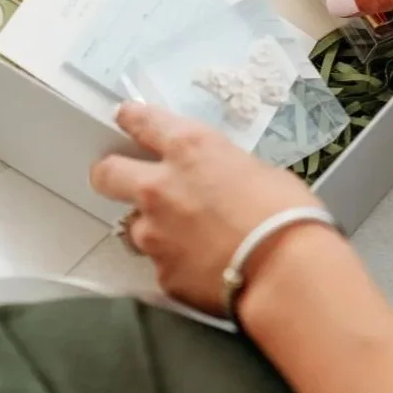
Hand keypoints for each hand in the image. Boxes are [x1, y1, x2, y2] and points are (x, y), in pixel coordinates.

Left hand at [89, 103, 321, 315]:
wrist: (285, 271)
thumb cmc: (285, 215)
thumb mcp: (257, 170)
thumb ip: (223, 170)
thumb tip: (221, 181)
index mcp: (188, 149)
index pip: (141, 121)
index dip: (130, 119)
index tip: (125, 118)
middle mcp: (160, 187)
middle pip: (106, 173)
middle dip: (111, 174)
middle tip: (126, 181)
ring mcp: (155, 234)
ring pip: (134, 227)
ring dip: (153, 229)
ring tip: (187, 239)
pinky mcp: (162, 274)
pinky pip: (162, 265)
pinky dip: (178, 265)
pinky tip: (204, 269)